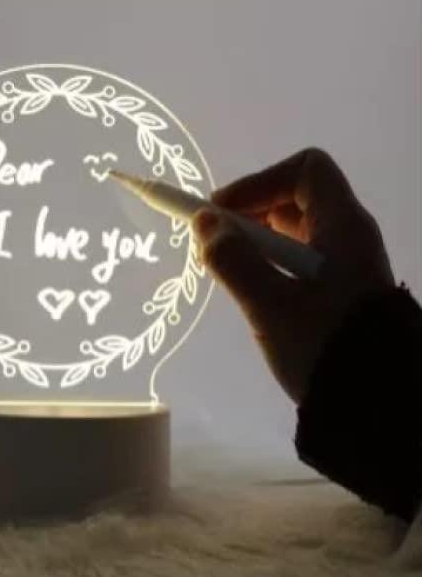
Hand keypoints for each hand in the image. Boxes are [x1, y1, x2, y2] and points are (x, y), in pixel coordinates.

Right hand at [192, 148, 394, 402]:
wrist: (374, 405)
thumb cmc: (323, 348)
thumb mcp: (271, 307)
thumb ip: (234, 262)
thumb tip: (203, 223)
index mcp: (343, 227)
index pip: (305, 170)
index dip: (259, 182)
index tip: (222, 212)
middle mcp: (348, 236)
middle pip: (295, 198)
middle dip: (250, 211)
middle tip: (214, 239)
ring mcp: (344, 264)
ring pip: (294, 230)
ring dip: (255, 238)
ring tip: (224, 265)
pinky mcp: (336, 290)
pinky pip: (297, 257)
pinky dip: (268, 261)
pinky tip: (250, 287)